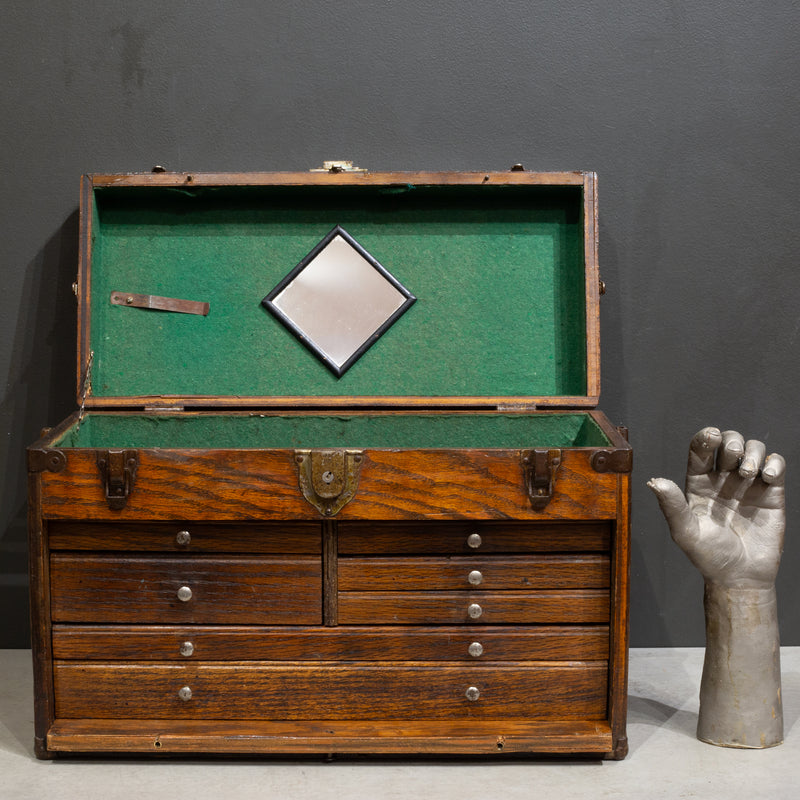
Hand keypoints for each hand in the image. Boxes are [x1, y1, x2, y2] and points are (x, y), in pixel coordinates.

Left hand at [648, 427, 784, 588]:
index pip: (700, 449)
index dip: (705, 437)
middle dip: (732, 442)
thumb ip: (672, 505)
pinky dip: (774, 463)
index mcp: (699, 483)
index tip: (712, 437)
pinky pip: (776, 464)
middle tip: (733, 458)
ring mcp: (748, 484)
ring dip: (753, 451)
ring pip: (753, 448)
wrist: (740, 576)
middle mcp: (723, 479)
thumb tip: (654, 482)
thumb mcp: (685, 531)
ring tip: (748, 473)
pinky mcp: (771, 493)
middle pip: (728, 442)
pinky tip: (768, 478)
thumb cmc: (709, 556)